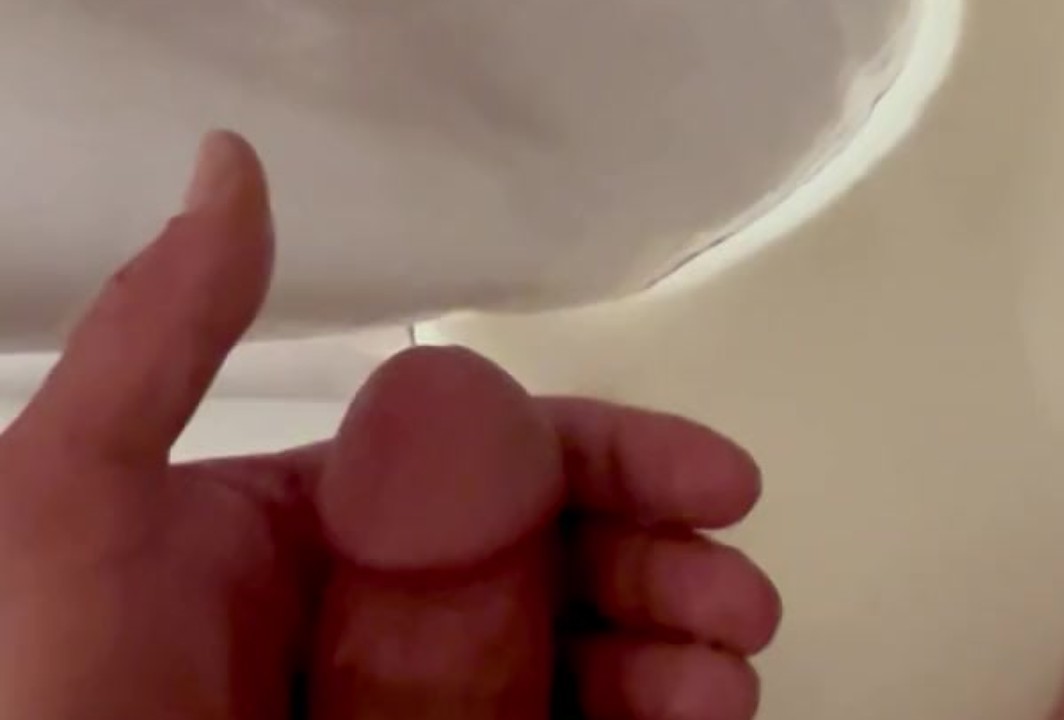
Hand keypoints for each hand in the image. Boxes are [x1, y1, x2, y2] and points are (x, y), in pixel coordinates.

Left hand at [0, 131, 780, 717]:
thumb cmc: (47, 700)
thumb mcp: (70, 504)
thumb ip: (159, 342)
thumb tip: (234, 171)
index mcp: (321, 530)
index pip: (502, 466)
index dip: (620, 462)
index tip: (718, 483)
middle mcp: (383, 614)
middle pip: (568, 562)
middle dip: (670, 568)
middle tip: (738, 601)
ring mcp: (418, 707)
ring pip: (584, 660)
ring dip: (675, 657)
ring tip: (725, 679)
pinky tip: (697, 717)